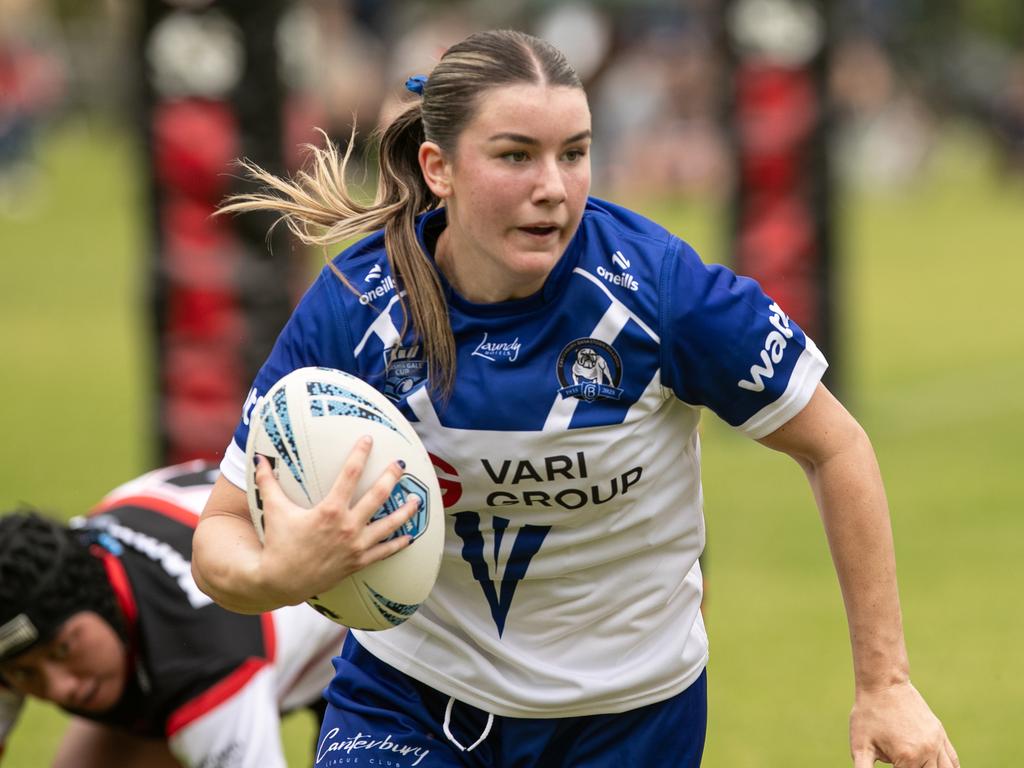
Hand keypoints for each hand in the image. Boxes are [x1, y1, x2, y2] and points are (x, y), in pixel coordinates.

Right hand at [252, 435, 417, 604]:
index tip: (369, 439)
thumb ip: (268, 482)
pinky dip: (399, 543)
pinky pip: (385, 552)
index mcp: (329, 510)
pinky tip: (411, 536)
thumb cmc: (277, 543)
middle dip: (391, 476)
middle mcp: (347, 526)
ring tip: (417, 499)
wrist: (281, 581)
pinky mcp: (358, 562)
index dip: (360, 454)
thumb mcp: (274, 510)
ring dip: (405, 511)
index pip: (350, 474)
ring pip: (389, 525)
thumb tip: (258, 457)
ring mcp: (356, 546)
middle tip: (401, 463)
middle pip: (377, 495)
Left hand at [850, 680, 958, 766]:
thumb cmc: (868, 714)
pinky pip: (953, 760)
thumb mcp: (860, 746)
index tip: (893, 765)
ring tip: (919, 767)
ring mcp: (936, 742)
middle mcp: (927, 752)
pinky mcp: (940, 734)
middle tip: (902, 765)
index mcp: (907, 758)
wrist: (884, 683)